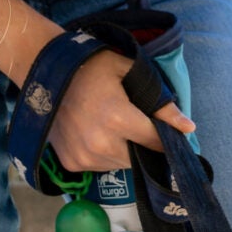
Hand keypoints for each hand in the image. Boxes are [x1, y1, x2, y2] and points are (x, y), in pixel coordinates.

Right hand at [47, 48, 198, 172]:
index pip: (157, 141)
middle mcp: (101, 143)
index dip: (166, 137)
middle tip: (133, 123)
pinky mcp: (72, 163)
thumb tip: (188, 127)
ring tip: (112, 127)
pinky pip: (101, 166)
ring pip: (121, 164)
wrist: (42, 70)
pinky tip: (96, 134)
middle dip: (143, 144)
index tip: (169, 131)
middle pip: (140, 156)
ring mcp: (84, 156)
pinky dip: (105, 155)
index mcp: (118, 118)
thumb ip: (160, 102)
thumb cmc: (89, 65)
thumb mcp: (129, 72)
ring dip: (124, 151)